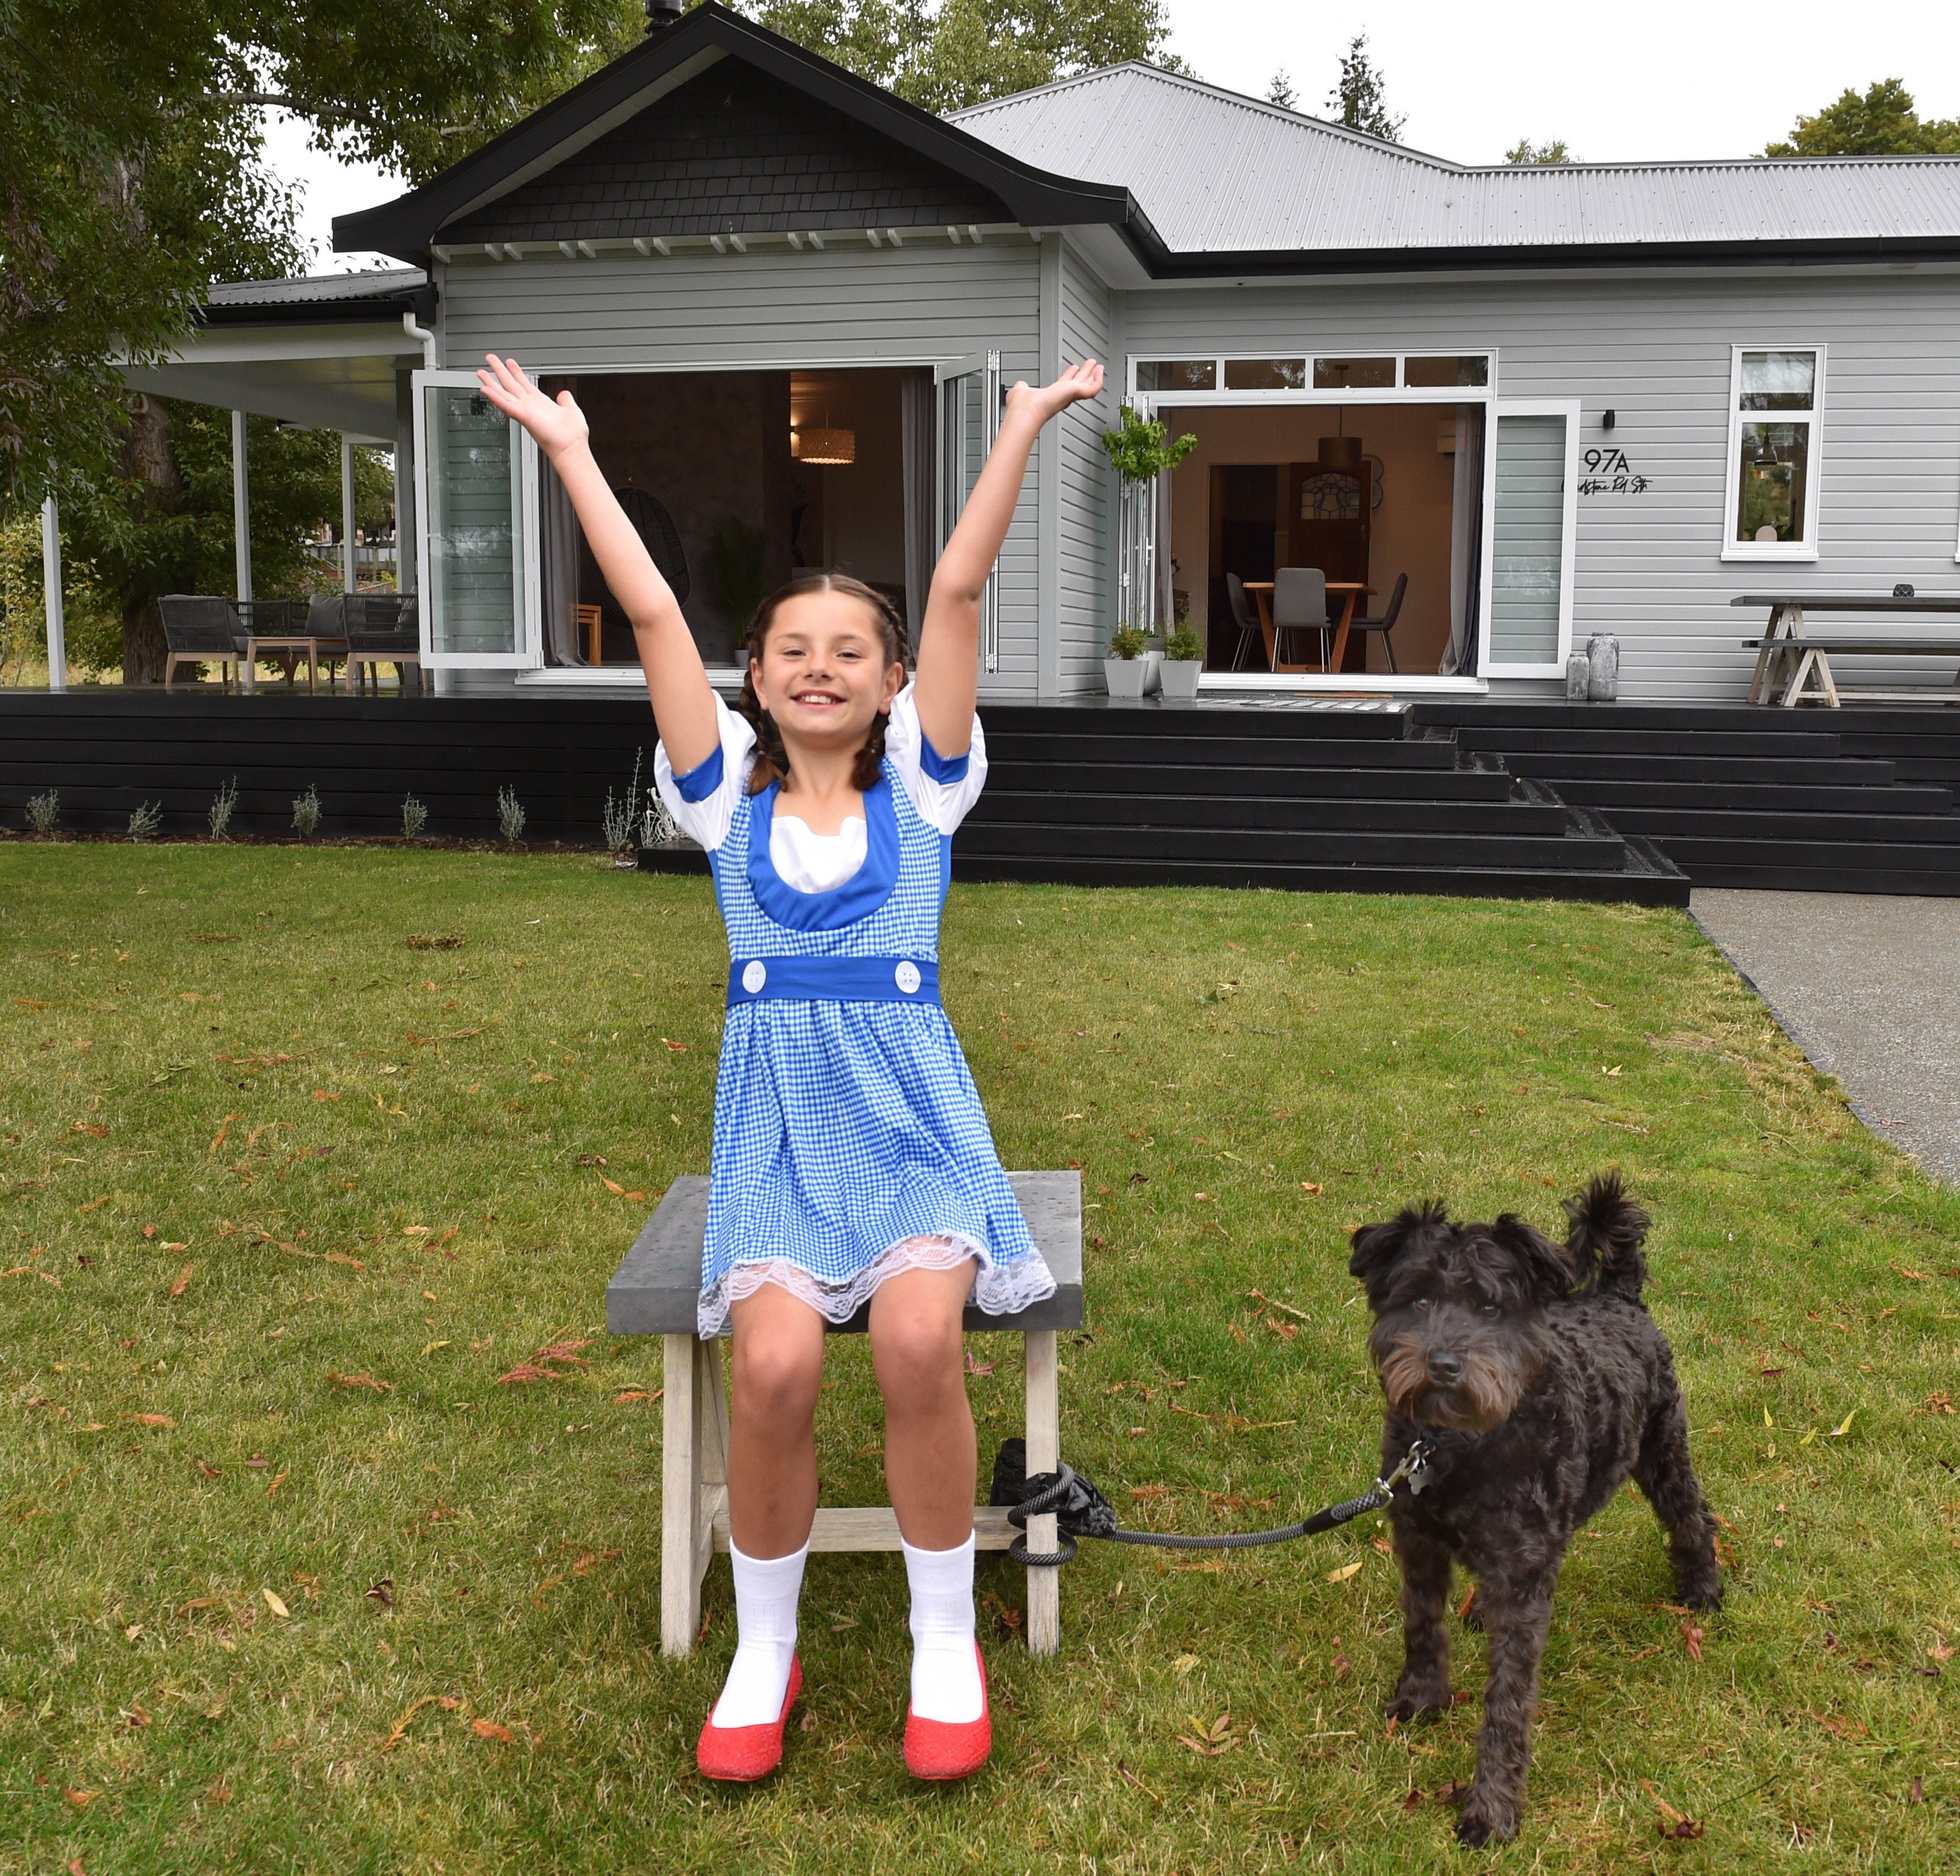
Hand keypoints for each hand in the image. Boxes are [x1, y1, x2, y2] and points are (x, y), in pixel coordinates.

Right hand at [474, 354, 589, 460]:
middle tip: (490, 359)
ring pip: (504, 394)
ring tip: (481, 372)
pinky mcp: (523, 417)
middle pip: (510, 385)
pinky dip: (495, 397)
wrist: (571, 448)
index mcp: (541, 403)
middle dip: (499, 371)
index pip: (524, 384)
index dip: (516, 372)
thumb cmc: (572, 435)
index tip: (509, 362)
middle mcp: (530, 406)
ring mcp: (525, 411)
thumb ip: (566, 400)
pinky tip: (485, 389)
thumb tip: (564, 393)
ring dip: (491, 383)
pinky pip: (506, 405)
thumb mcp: (571, 409)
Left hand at [1003, 358, 1104, 428]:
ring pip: (1087, 386)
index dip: (1070, 376)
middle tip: (1092, 367)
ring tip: (1099, 367)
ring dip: (1094, 376)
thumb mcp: (1021, 390)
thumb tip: (1021, 385)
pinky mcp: (1076, 394)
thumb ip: (1023, 387)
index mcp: (1050, 396)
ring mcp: (1069, 396)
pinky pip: (1092, 389)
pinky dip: (1098, 380)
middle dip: (1085, 374)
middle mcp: (1061, 397)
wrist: (1026, 411)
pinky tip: (1100, 371)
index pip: (1064, 385)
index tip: (1074, 368)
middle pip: (1078, 384)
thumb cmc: (1021, 406)